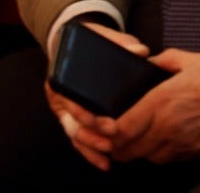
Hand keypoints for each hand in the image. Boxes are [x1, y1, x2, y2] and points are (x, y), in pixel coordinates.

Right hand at [43, 23, 150, 170]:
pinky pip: (78, 140)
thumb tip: (140, 51)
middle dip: (92, 136)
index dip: (87, 115)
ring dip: (91, 148)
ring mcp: (65, 111)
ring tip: (109, 156)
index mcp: (61, 76)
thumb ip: (119, 42)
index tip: (108, 123)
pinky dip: (90, 152)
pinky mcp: (73, 120)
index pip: (70, 101)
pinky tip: (105, 162)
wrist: (74, 44)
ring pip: (74, 136)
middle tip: (113, 140)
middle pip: (71, 123)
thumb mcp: (101, 36)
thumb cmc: (89, 42)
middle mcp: (59, 97)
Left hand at [107, 51, 199, 164]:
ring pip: (149, 157)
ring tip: (131, 140)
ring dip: (136, 151)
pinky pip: (169, 159)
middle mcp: (170, 126)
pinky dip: (157, 154)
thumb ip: (161, 61)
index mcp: (162, 101)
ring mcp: (185, 142)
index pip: (123, 128)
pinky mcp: (198, 151)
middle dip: (116, 145)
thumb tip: (148, 63)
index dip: (107, 132)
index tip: (102, 125)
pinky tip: (156, 142)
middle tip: (110, 136)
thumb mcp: (187, 59)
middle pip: (131, 149)